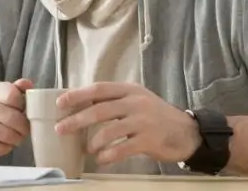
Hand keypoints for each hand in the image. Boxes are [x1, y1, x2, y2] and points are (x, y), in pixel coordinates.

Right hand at [0, 79, 33, 160]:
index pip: (12, 94)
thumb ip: (17, 90)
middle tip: (25, 129)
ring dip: (16, 138)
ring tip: (16, 136)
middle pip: (11, 118)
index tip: (24, 110)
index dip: (22, 105)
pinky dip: (6, 148)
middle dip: (23, 127)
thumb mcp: (4, 96)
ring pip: (7, 135)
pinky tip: (4, 143)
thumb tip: (28, 84)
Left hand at [55, 82, 201, 165]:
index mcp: (129, 90)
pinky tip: (101, 159)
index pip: (98, 89)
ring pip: (110, 130)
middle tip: (61, 128)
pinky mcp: (149, 140)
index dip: (78, 95)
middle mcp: (135, 102)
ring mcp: (143, 121)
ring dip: (93, 141)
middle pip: (100, 110)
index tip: (60, 103)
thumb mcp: (137, 100)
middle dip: (77, 120)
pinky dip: (109, 155)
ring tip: (87, 149)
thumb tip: (81, 106)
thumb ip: (114, 101)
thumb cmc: (156, 116)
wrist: (187, 132)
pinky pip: (123, 148)